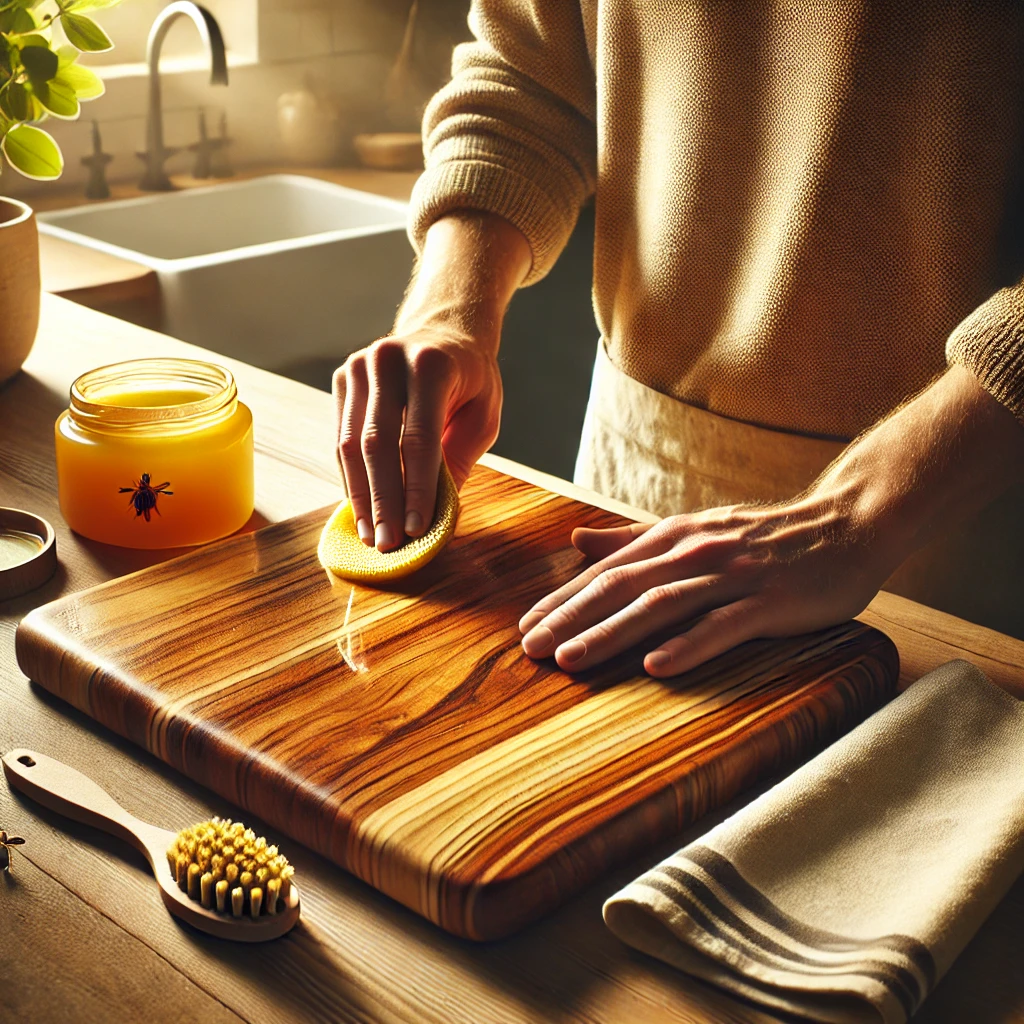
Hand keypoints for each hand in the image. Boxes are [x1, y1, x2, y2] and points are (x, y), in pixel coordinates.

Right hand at [332, 210, 530, 551]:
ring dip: (360, 496)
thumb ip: (460, 455)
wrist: (443, 329)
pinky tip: (361, 509)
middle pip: (377, 443)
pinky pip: (340, 438)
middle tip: (388, 543)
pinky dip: (351, 477)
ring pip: (350, 444)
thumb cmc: (470, 378)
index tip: (417, 529)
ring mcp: (357, 367)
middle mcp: (387, 360)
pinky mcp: (341, 379)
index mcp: (431, 363)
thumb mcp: (484, 413)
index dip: (416, 486)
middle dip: (383, 500)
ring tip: (371, 536)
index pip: (419, 436)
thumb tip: (437, 510)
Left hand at [518, 494, 888, 677]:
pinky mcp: (770, 600)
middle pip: (620, 586)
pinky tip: (654, 667)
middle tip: (529, 650)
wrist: (848, 523)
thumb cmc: (766, 536)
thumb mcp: (694, 529)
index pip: (605, 572)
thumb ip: (634, 538)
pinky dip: (687, 644)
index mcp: (673, 537)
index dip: (562, 600)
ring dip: (610, 632)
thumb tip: (577, 541)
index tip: (523, 629)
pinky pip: (723, 624)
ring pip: (660, 604)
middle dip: (570, 618)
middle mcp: (695, 551)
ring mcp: (732, 574)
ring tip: (570, 660)